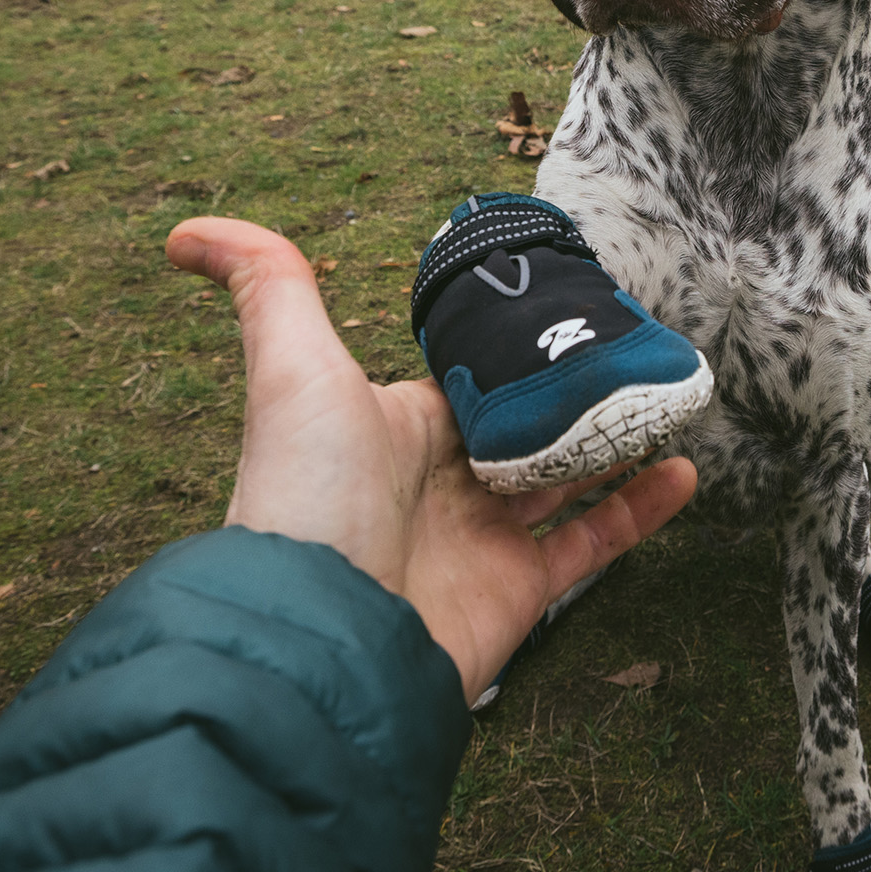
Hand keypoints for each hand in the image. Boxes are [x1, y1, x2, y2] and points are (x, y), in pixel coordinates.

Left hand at [165, 217, 695, 704]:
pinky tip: (684, 469)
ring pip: (570, 476)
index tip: (570, 305)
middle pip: (527, 424)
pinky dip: (643, 507)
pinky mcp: (523, 589)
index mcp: (398, 426)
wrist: (326, 639)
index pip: (469, 377)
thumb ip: (268, 286)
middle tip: (635, 348)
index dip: (515, 344)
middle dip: (577, 389)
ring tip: (668, 396)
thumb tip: (187, 232)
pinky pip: (596, 540)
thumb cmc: (305, 495)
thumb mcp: (290, 368)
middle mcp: (443, 481)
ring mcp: (486, 536)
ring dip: (618, 438)